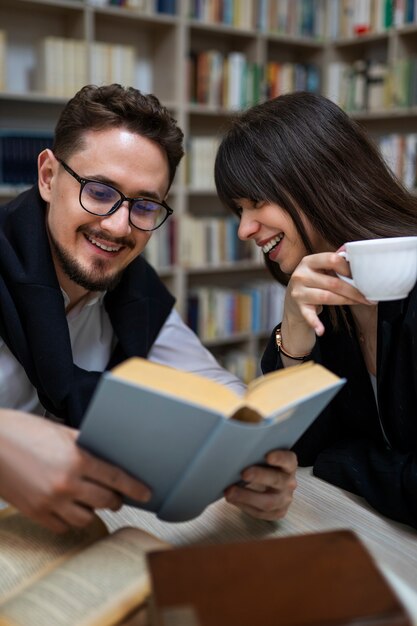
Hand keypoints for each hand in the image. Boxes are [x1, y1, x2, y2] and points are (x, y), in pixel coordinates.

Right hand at [0, 409, 150, 532]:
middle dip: (115, 500)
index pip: (116, 478)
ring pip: (86, 519)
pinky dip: (70, 520)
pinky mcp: (34, 514)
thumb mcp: (60, 432)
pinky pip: (63, 527)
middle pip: (106, 501)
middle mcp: (66, 483)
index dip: (135, 488)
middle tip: (117, 498)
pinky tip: (70, 509)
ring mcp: (50, 502)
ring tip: (91, 502)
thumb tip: (107, 456)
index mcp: (76, 459)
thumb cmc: (24, 431)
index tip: (146, 494)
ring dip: (93, 511)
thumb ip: (85, 445)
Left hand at [224, 450, 296, 520]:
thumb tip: (235, 454)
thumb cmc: (264, 469)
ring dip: (246, 496)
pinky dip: (244, 506)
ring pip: (268, 501)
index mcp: (288, 465)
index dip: (279, 458)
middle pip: (277, 480)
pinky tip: (233, 500)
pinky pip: (260, 512)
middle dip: (259, 476)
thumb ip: (255, 457)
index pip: (288, 460)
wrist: (273, 488)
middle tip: (243, 474)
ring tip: (230, 492)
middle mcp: (289, 482)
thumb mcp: (263, 460)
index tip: (268, 456)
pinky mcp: (277, 513)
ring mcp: (284, 499)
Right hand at [283, 251, 371, 338]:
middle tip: (368, 296)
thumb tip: (354, 255)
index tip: (359, 275)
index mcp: (308, 262)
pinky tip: (322, 330)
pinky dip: (316, 323)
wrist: (292, 305)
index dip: (347, 267)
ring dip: (347, 301)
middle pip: (333, 282)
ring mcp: (298, 292)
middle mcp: (301, 275)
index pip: (331, 259)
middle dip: (354, 290)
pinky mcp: (299, 308)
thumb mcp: (318, 270)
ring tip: (360, 303)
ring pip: (327, 297)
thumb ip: (333, 263)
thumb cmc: (311, 285)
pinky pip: (309, 316)